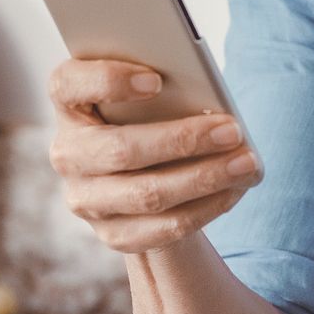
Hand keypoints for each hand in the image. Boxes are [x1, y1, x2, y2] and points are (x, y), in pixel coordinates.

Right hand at [45, 57, 262, 254]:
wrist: (143, 172)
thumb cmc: (150, 112)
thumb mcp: (148, 93)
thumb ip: (162, 84)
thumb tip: (206, 96)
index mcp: (68, 103)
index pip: (67, 84)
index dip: (107, 80)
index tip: (156, 79)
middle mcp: (68, 153)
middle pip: (119, 149)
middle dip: (182, 140)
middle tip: (232, 130)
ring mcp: (84, 198)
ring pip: (146, 194)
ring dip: (204, 178)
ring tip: (247, 163)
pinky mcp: (112, 234)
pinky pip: (163, 228)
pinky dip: (206, 208)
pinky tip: (235, 190)